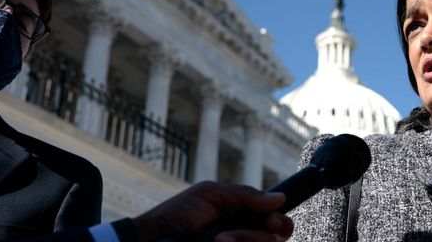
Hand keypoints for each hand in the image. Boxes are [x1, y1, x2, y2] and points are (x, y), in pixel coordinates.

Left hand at [132, 181, 293, 241]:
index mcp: (245, 218)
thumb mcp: (210, 195)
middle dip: (259, 235)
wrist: (152, 239)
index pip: (278, 224)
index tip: (269, 220)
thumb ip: (245, 195)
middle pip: (276, 240)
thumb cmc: (178, 215)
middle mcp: (245, 237)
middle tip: (236, 233)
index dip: (280, 222)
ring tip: (218, 240)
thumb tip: (279, 198)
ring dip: (243, 241)